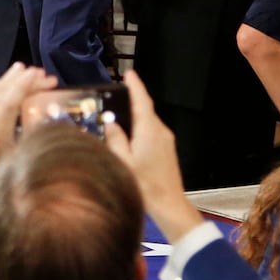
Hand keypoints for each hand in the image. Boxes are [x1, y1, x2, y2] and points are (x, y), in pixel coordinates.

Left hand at [0, 63, 56, 188]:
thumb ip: (27, 142)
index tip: (40, 74)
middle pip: (8, 87)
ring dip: (12, 78)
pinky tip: (4, 85)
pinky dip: (1, 85)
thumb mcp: (10, 160)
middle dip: (25, 78)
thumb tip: (44, 130)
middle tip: (41, 73)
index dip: (29, 83)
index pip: (15, 95)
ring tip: (22, 68)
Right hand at [104, 71, 200, 242]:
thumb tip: (111, 123)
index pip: (142, 101)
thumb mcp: (123, 161)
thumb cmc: (145, 185)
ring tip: (117, 117)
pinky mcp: (167, 149)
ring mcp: (166, 140)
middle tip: (115, 96)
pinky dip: (140, 128)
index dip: (135, 86)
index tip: (129, 74)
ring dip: (135, 117)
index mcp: (149, 130)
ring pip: (148, 121)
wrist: (169, 204)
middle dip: (131, 101)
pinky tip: (128, 138)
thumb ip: (115, 139)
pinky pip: (152, 131)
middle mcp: (160, 131)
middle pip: (145, 110)